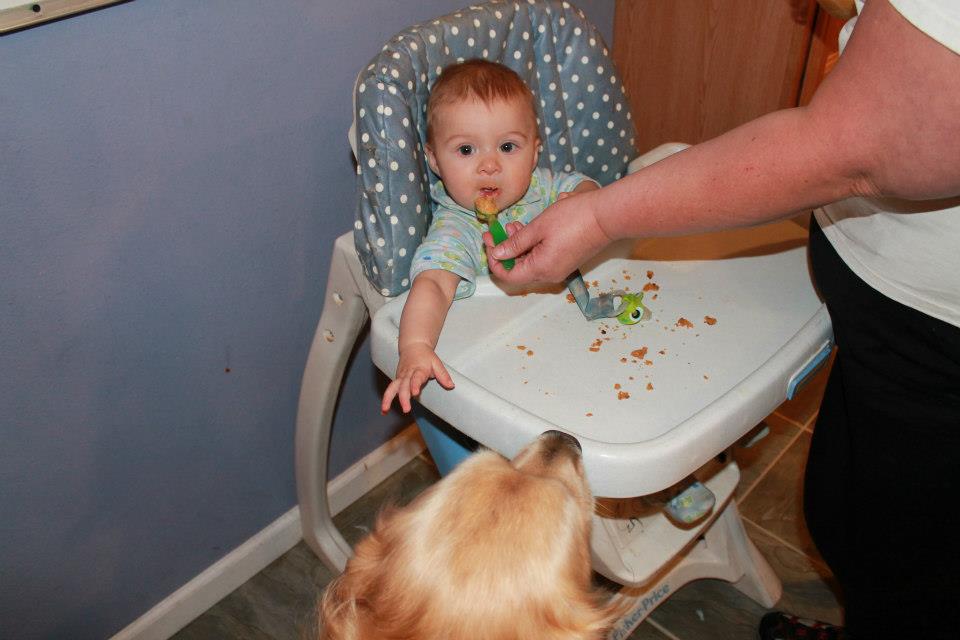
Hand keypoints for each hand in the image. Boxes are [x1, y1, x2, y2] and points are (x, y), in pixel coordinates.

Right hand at [381, 342, 454, 413]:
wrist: (413, 346)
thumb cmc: (426, 356)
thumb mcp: (437, 363)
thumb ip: (443, 375)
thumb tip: (451, 386)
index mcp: (418, 369)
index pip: (416, 378)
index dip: (415, 385)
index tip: (415, 392)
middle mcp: (407, 374)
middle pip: (403, 386)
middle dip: (403, 397)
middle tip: (406, 409)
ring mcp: (400, 377)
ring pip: (392, 387)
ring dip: (387, 399)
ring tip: (384, 410)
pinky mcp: (397, 380)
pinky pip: (390, 389)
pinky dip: (386, 399)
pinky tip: (384, 410)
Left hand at [484, 188, 612, 283]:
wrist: (607, 217)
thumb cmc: (573, 219)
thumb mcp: (538, 228)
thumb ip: (515, 243)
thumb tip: (498, 254)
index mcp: (540, 269)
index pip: (508, 275)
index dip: (494, 260)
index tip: (488, 242)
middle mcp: (549, 274)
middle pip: (518, 269)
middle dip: (504, 250)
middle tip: (494, 232)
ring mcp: (559, 268)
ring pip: (530, 262)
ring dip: (518, 246)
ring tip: (512, 225)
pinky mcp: (566, 260)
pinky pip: (542, 258)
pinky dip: (532, 246)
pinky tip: (528, 229)